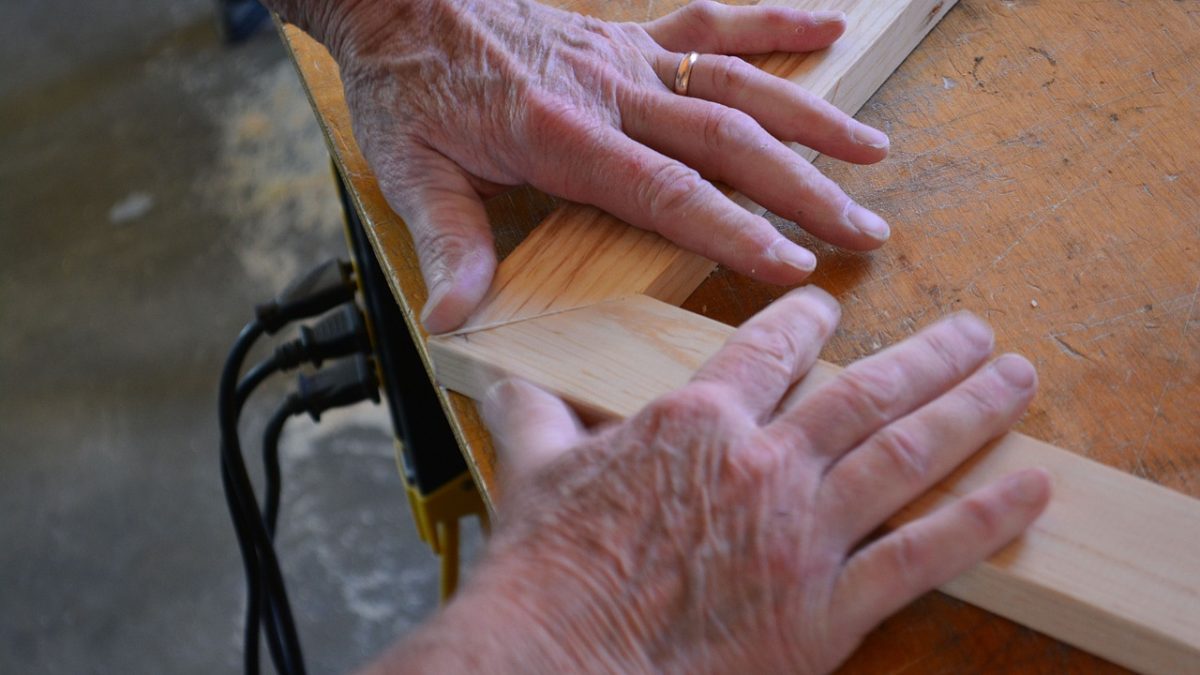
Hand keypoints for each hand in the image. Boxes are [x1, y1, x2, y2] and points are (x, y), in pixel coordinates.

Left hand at [279, 0, 892, 332]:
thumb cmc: (408, 85)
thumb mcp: (410, 169)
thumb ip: (447, 243)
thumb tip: (457, 318)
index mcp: (560, 134)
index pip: (665, 191)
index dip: (733, 229)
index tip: (793, 265)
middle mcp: (609, 91)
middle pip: (724, 141)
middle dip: (800, 189)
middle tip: (863, 229)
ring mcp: (625, 56)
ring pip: (734, 85)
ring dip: (809, 116)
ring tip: (872, 153)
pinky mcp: (628, 34)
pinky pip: (713, 22)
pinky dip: (775, 21)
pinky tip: (832, 23)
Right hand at [363, 287, 1051, 672]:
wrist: (557, 661)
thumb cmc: (544, 574)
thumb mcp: (532, 472)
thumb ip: (532, 413)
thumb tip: (503, 379)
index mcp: (694, 423)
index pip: (769, 350)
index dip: (807, 320)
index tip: (831, 308)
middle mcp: (762, 464)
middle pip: (866, 391)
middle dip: (931, 354)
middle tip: (976, 328)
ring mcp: (802, 534)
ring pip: (906, 453)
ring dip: (969, 410)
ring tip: (1015, 376)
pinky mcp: (826, 608)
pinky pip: (921, 555)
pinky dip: (980, 518)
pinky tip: (1024, 487)